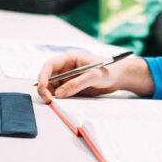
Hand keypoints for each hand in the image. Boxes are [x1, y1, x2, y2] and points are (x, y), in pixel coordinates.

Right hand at [36, 51, 154, 103]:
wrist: (119, 77)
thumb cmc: (109, 70)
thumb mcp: (94, 76)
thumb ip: (76, 84)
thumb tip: (59, 94)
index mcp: (69, 58)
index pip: (49, 65)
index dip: (42, 76)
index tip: (42, 87)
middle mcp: (66, 68)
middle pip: (47, 77)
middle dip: (44, 88)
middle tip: (48, 100)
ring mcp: (68, 78)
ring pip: (52, 87)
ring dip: (50, 94)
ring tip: (54, 102)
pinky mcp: (72, 87)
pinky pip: (60, 93)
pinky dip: (58, 98)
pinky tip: (61, 102)